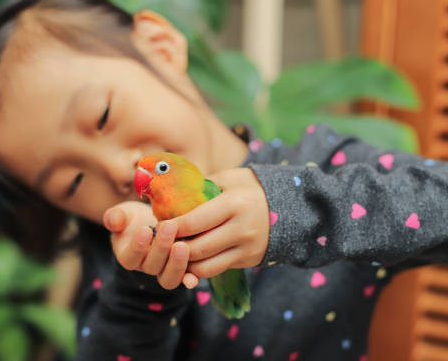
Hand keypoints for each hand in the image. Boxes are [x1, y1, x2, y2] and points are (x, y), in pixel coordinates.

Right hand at [102, 201, 190, 289]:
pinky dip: (190, 279)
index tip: (145, 229)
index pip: (130, 257)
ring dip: (176, 263)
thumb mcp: (124, 213)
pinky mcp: (181, 270)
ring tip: (183, 245)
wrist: (154, 221)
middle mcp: (146, 267)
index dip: (137, 246)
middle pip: (152, 266)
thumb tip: (113, 221)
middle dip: (161, 247)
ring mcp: (164, 271)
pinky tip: (194, 278)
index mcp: (128, 255)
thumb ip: (115, 217)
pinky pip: (185, 279)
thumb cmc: (136, 218)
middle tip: (170, 227)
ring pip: (168, 278)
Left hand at [160, 167, 269, 281]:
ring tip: (173, 252)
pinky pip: (217, 269)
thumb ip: (201, 188)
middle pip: (198, 248)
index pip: (195, 221)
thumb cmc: (250, 187)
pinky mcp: (249, 260)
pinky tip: (190, 258)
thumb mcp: (228, 179)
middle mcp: (242, 229)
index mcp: (234, 204)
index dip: (172, 227)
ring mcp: (247, 248)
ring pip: (206, 265)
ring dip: (185, 262)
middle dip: (174, 248)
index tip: (158, 226)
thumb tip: (169, 196)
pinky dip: (200, 267)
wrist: (289, 205)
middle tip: (161, 242)